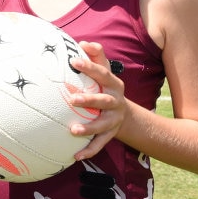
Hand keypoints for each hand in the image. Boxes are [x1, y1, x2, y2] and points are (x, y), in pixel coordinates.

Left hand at [68, 41, 126, 159]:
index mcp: (113, 84)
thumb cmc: (105, 87)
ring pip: (103, 125)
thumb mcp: (104, 71)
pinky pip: (100, 144)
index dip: (89, 66)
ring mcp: (114, 120)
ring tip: (73, 130)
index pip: (102, 73)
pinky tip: (75, 156)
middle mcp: (116, 102)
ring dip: (89, 128)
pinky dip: (88, 150)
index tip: (73, 61)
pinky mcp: (110, 134)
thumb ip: (96, 57)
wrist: (124, 113)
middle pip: (104, 101)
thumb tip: (84, 42)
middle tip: (72, 99)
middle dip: (90, 100)